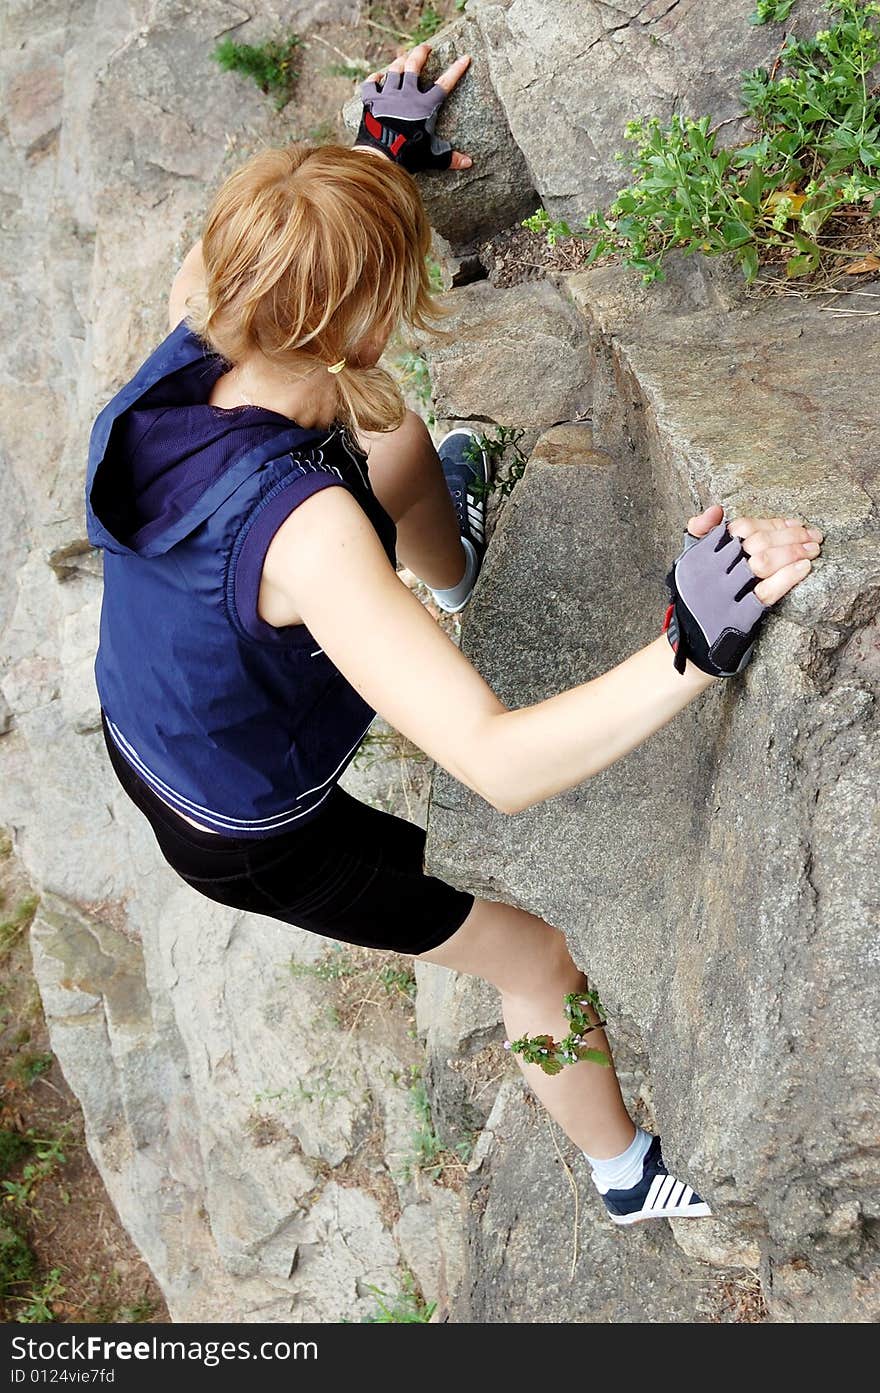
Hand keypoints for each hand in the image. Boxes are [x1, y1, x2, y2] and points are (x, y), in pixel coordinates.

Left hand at [355, 42, 472, 172]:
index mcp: (425, 106)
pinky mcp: (372, 100)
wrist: (381, 157)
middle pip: (415, 65)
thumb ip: (450, 158)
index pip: (444, 84)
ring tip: (403, 57)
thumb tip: (469, 163)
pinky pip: (371, 83)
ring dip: (400, 62)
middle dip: (421, 53)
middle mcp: (407, 95)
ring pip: (395, 70)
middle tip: (426, 47)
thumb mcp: (432, 157)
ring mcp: (388, 95)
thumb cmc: (409, 156)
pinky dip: (374, 78)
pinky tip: (378, 76)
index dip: (456, 70)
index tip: (465, 58)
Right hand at [684, 503, 822, 604]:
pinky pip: (766, 592)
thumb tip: (716, 510)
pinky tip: (803, 568)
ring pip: (763, 564)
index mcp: (704, 552)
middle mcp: (713, 569)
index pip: (744, 527)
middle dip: (791, 536)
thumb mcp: (690, 559)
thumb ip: (701, 530)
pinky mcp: (739, 616)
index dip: (774, 524)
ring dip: (793, 553)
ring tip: (813, 550)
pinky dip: (787, 578)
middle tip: (813, 536)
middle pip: (757, 543)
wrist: (690, 636)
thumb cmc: (695, 593)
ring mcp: (726, 593)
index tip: (794, 524)